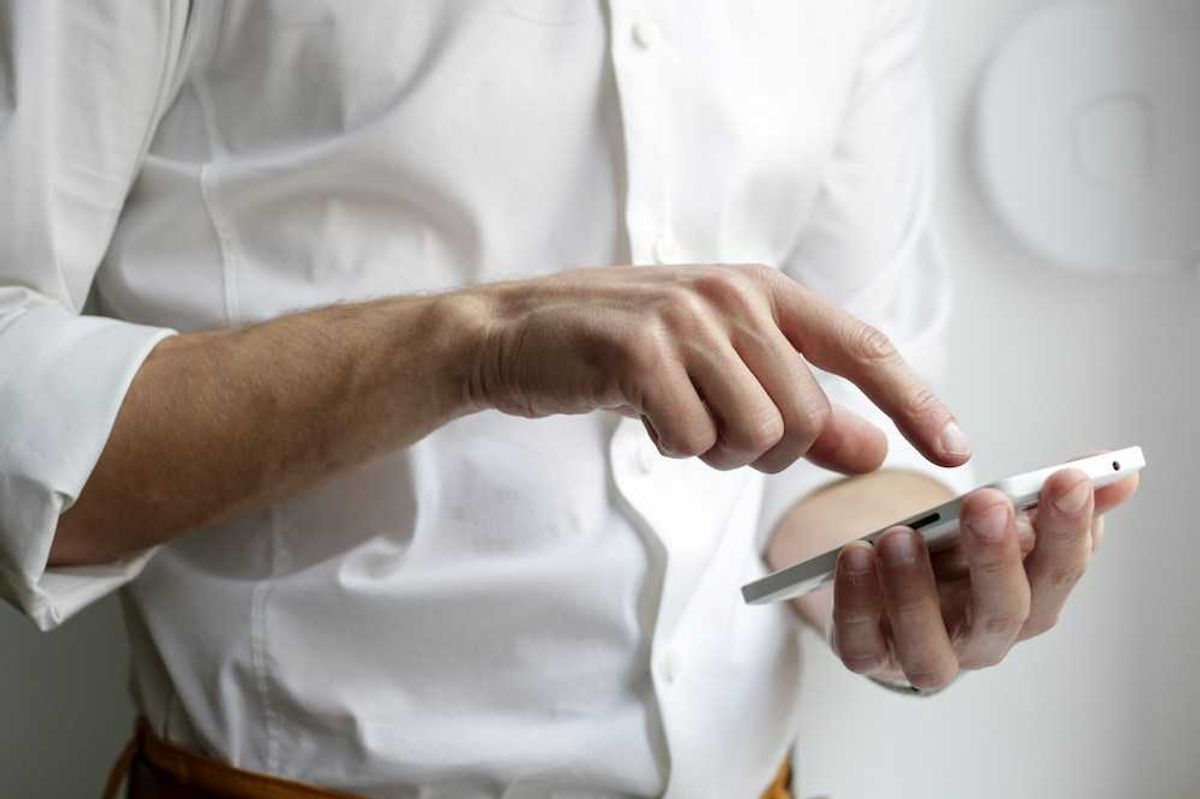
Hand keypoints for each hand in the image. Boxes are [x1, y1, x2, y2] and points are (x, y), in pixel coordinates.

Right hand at [464, 264, 969, 473]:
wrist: (518, 332)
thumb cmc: (625, 351)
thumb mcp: (720, 368)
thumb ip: (800, 406)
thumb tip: (873, 449)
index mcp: (764, 290)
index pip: (863, 349)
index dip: (915, 402)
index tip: (955, 451)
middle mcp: (734, 294)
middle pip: (805, 416)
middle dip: (767, 450)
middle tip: (714, 431)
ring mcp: (686, 318)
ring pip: (755, 433)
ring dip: (716, 451)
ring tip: (676, 417)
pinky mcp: (639, 351)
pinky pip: (692, 440)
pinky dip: (672, 448)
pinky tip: (642, 414)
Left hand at [828, 468, 1139, 690]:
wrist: (891, 590)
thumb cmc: (956, 557)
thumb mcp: (1001, 522)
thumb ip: (1051, 498)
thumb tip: (1120, 473)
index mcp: (1029, 599)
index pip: (1061, 571)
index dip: (1069, 529)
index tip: (1068, 478)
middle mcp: (984, 638)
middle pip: (1003, 612)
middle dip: (997, 557)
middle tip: (987, 503)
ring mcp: (925, 654)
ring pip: (929, 645)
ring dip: (915, 590)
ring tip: (900, 535)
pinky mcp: (869, 656)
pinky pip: (861, 644)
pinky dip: (856, 603)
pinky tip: (854, 556)